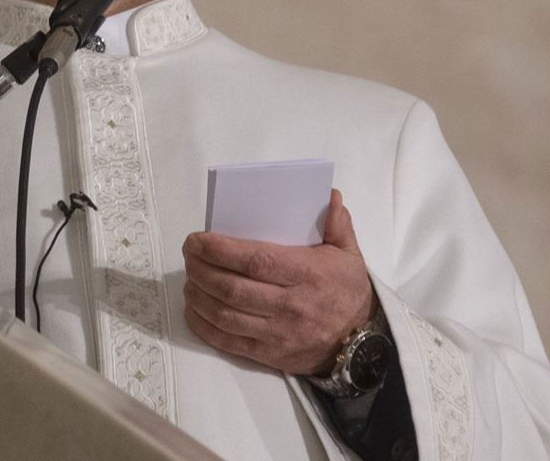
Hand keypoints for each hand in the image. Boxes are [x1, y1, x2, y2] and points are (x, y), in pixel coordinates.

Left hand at [182, 189, 374, 375]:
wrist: (361, 345)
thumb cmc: (347, 292)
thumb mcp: (350, 254)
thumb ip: (338, 224)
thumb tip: (330, 194)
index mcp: (309, 275)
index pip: (256, 261)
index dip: (221, 250)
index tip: (198, 239)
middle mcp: (291, 306)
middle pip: (233, 288)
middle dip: (201, 269)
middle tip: (189, 254)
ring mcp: (278, 334)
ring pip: (225, 315)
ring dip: (198, 295)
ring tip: (189, 277)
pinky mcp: (268, 355)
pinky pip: (228, 342)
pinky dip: (203, 325)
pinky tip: (194, 308)